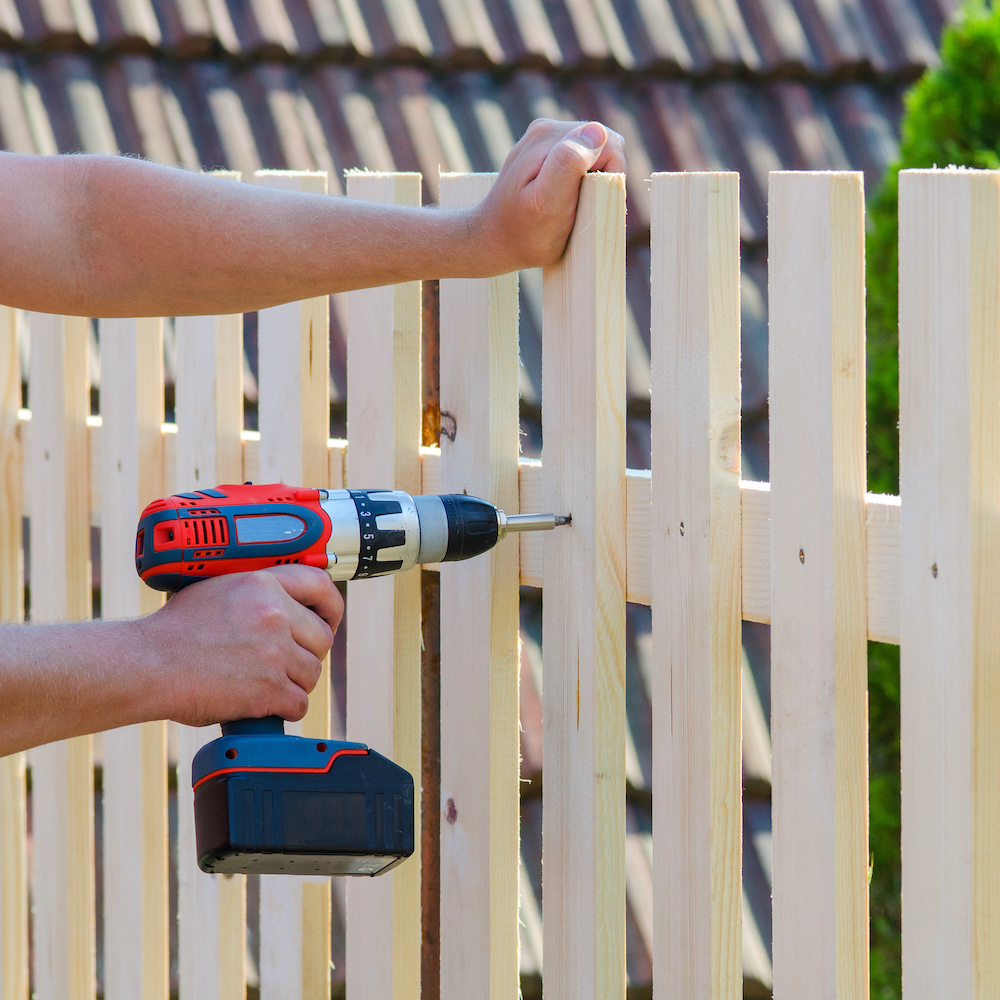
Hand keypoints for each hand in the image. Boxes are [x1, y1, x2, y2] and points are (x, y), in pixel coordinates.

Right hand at [138, 566, 343, 727]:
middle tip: (285, 663)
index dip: (331, 607)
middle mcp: (275, 614)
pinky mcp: (269, 688)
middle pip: (322, 638)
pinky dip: (284, 709)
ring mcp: (274, 652)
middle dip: (307, 654)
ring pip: (311, 674)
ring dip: (293, 683)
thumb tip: (286, 605)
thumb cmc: (174, 632)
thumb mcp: (219, 589)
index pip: (321, 587)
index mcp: (263, 584)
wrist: (147, 664)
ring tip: (264, 684)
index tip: (329, 620)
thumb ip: (257, 594)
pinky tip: (263, 705)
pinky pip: (299, 703)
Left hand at [470, 119, 626, 273]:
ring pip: (595, 153)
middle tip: (579, 210)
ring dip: (591, 182)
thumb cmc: (523, 233)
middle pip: (603, 146)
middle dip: (600, 178)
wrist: (491, 240)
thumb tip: (596, 132)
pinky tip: (563, 201)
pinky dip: (580, 182)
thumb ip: (569, 163)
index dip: (609, 178)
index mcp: (552, 137)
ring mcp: (546, 138)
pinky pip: (580, 159)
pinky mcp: (545, 151)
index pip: (609, 145)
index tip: (589, 205)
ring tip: (570, 208)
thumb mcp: (547, 204)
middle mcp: (549, 128)